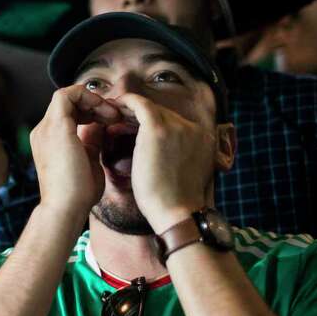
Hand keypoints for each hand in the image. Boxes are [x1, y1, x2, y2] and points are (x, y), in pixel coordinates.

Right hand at [29, 86, 123, 217]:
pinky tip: (107, 114)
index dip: (90, 110)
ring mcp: (46, 128)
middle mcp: (43, 131)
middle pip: (67, 101)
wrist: (65, 208)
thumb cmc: (78, 193)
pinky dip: (89, 98)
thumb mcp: (88, 159)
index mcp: (49, 140)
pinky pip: (68, 95)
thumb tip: (101, 125)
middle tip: (115, 116)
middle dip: (93, 103)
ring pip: (66, 95)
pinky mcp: (57, 127)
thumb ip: (91, 140)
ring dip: (93, 99)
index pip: (68, 112)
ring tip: (112, 115)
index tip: (110, 121)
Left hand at [117, 93, 214, 232]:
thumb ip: (178, 157)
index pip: (175, 123)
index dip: (153, 123)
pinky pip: (138, 104)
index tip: (133, 127)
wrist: (177, 213)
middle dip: (139, 116)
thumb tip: (163, 157)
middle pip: (163, 114)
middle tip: (118, 118)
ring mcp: (178, 126)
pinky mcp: (158, 128)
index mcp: (204, 140)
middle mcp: (194, 128)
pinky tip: (113, 105)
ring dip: (130, 111)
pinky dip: (125, 102)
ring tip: (112, 115)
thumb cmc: (174, 203)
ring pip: (150, 108)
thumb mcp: (183, 174)